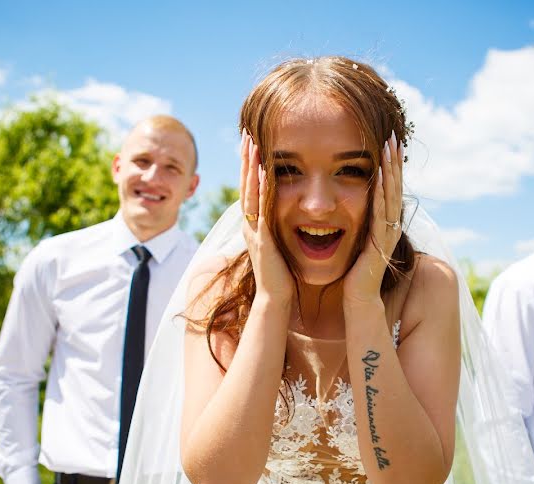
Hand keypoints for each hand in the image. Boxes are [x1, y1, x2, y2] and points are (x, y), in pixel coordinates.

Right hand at [240, 131, 293, 304]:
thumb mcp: (280, 244)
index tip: (253, 142)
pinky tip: (263, 171)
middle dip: (246, 159)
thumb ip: (279, 228)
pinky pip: (260, 208)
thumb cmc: (282, 275)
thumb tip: (288, 214)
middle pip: (245, 184)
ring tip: (252, 143)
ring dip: (250, 167)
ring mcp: (254, 231)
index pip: (251, 188)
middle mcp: (251, 224)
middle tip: (247, 133)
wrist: (277, 299)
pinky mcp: (262, 240)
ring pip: (249, 192)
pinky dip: (261, 188)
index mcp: (256, 224)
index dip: (250, 165)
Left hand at [344, 131, 403, 307]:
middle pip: (394, 187)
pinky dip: (380, 196)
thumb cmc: (353, 274)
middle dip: (393, 161)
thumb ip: (357, 223)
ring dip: (390, 172)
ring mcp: (387, 235)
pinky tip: (378, 178)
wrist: (357, 300)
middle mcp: (389, 226)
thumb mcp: (356, 240)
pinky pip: (381, 215)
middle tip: (393, 136)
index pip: (388, 188)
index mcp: (383, 224)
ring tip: (389, 148)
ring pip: (391, 197)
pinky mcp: (380, 244)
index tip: (387, 142)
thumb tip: (345, 206)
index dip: (389, 166)